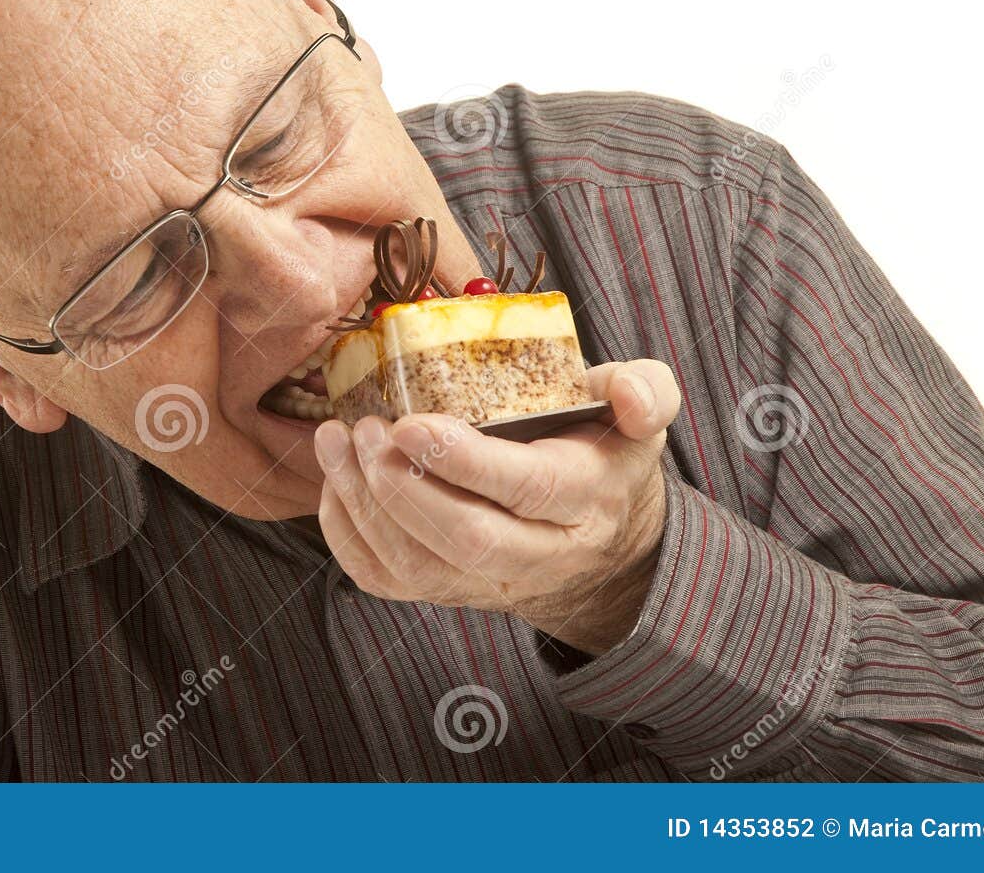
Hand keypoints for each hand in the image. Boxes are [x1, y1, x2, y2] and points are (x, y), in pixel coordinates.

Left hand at [313, 360, 680, 655]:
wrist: (594, 533)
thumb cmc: (601, 451)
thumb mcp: (636, 414)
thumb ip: (646, 391)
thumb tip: (633, 396)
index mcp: (585, 499)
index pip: (526, 490)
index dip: (465, 461)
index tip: (410, 423)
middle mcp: (538, 554)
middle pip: (467, 540)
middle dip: (404, 488)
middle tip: (368, 429)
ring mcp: (486, 583)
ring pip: (416, 565)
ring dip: (365, 504)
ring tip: (339, 441)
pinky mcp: (443, 590)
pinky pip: (384, 579)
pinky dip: (347, 532)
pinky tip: (337, 477)